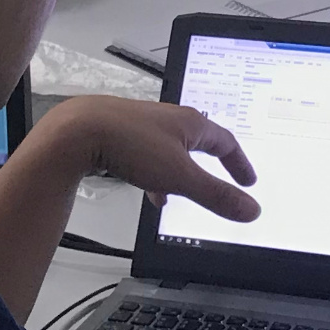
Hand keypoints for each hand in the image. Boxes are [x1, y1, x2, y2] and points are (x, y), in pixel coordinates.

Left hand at [39, 95, 258, 221]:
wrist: (79, 131)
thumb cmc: (130, 143)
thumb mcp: (181, 177)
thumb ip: (216, 195)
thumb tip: (251, 210)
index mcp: (190, 124)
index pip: (226, 142)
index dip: (239, 164)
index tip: (248, 181)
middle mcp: (169, 120)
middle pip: (199, 142)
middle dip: (211, 165)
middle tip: (223, 181)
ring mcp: (145, 125)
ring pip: (172, 150)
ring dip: (181, 173)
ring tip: (183, 195)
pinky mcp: (123, 133)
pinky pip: (149, 156)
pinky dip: (157, 175)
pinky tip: (150, 191)